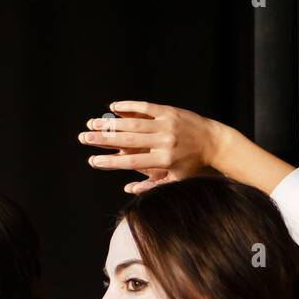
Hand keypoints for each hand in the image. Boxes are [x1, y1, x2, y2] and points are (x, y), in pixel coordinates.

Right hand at [78, 100, 221, 193]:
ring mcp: (166, 124)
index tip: (92, 161)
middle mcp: (164, 141)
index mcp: (163, 160)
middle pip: (128, 140)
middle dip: (103, 140)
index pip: (131, 161)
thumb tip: (128, 191)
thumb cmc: (193, 165)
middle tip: (83, 138)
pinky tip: (113, 107)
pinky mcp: (170, 111)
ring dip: (111, 122)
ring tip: (92, 123)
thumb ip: (151, 186)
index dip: (110, 161)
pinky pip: (145, 108)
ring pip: (133, 123)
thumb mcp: (175, 180)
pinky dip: (129, 107)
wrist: (216, 143)